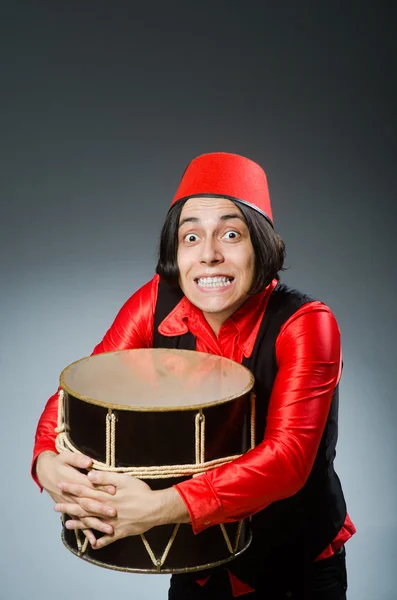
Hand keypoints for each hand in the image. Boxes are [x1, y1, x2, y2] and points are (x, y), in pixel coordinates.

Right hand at [36, 451, 116, 543]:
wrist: (45, 472)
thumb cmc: (58, 462)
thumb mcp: (66, 456)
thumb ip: (78, 460)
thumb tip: (88, 463)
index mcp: (74, 481)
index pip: (89, 485)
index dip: (101, 487)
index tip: (114, 490)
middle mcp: (73, 496)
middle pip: (89, 503)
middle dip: (101, 509)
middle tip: (114, 513)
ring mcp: (71, 505)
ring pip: (85, 517)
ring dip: (96, 524)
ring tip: (109, 530)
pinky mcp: (70, 510)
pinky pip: (79, 523)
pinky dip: (86, 532)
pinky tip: (94, 542)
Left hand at [61, 470, 188, 549]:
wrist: (155, 508)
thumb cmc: (140, 490)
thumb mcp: (123, 479)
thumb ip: (105, 477)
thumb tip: (88, 475)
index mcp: (105, 496)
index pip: (84, 492)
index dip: (72, 489)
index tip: (60, 486)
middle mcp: (105, 511)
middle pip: (84, 509)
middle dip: (69, 507)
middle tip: (56, 507)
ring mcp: (111, 523)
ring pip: (92, 524)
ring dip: (79, 524)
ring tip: (67, 525)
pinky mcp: (120, 532)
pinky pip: (108, 539)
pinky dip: (100, 542)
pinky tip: (93, 545)